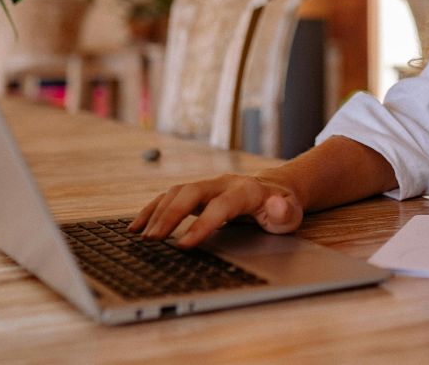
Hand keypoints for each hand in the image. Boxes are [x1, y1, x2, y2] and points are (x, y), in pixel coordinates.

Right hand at [128, 173, 303, 246]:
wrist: (275, 188)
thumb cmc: (282, 206)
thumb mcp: (291, 213)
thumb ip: (284, 212)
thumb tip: (277, 206)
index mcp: (246, 190)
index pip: (221, 206)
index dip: (202, 224)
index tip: (184, 245)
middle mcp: (223, 182)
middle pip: (191, 192)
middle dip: (170, 215)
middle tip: (153, 240)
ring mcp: (208, 185)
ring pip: (176, 192)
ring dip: (157, 212)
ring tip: (141, 237)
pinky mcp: (197, 192)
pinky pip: (170, 196)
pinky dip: (152, 209)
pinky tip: (137, 226)